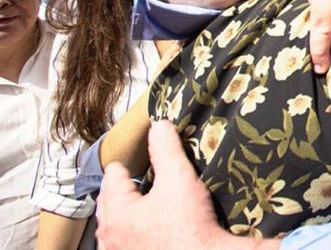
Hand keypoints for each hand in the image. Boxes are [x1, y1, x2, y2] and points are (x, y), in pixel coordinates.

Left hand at [96, 121, 274, 249]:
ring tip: (136, 208)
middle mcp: (112, 236)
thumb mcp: (179, 178)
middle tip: (131, 182)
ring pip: (113, 228)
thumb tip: (159, 127)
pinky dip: (129, 237)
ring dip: (122, 217)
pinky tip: (144, 234)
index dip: (124, 166)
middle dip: (119, 192)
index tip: (129, 162)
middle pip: (108, 204)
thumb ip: (166, 150)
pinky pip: (123, 245)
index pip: (112, 177)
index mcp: (117, 211)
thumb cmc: (188, 229)